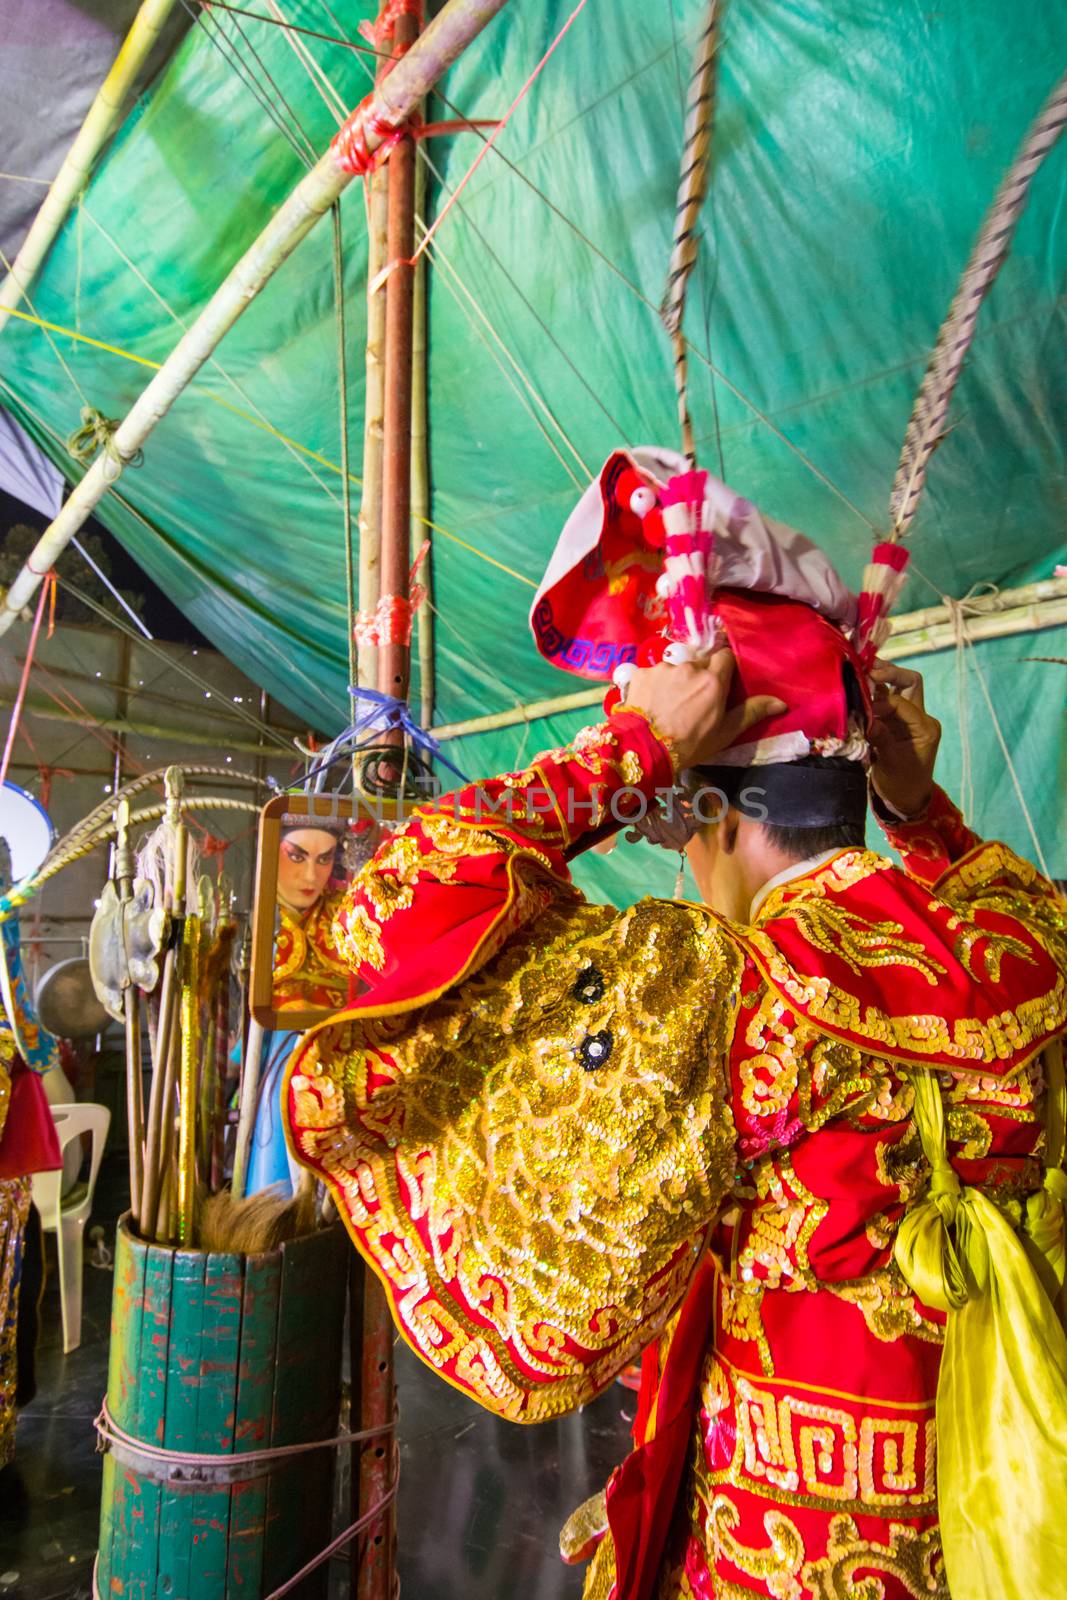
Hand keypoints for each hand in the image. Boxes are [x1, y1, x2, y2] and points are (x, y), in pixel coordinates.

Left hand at [624, 651, 786, 769]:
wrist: (644, 749)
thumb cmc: (691, 744)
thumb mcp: (725, 732)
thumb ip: (752, 712)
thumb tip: (781, 702)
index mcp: (713, 679)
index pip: (726, 657)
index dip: (725, 668)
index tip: (722, 682)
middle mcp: (690, 667)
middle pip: (700, 662)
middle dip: (701, 675)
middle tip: (696, 698)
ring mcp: (663, 668)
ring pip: (676, 668)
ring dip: (677, 680)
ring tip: (671, 703)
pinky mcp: (641, 672)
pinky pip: (653, 673)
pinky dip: (655, 684)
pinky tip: (652, 702)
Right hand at [868, 661, 940, 818]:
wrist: (906, 798)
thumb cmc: (902, 784)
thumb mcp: (891, 764)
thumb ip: (881, 738)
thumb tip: (866, 717)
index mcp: (925, 728)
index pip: (902, 703)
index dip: (881, 701)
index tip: (861, 705)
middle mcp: (919, 718)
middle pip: (909, 682)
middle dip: (889, 673)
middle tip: (866, 671)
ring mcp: (907, 718)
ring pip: (897, 687)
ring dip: (880, 679)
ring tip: (859, 673)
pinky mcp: (895, 721)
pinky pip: (885, 699)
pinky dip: (872, 693)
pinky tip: (857, 690)